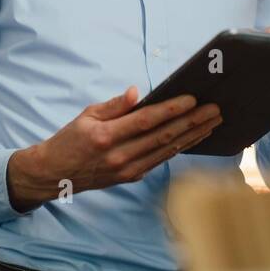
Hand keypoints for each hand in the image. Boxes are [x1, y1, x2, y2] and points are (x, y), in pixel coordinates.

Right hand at [6, 87, 221, 212]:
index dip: (170, 110)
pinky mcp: (131, 177)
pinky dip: (179, 148)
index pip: (145, 120)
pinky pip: (160, 160)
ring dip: (192, 136)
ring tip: (212, 122)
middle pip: (162, 136)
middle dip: (191, 122)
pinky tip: (193, 137)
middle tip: (214, 110)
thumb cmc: (70, 140)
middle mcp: (119, 156)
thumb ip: (114, 105)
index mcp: (105, 136)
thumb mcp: (86, 115)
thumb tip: (136, 93)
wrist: (55, 174)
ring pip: (166, 151)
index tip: (192, 99)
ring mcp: (127, 170)